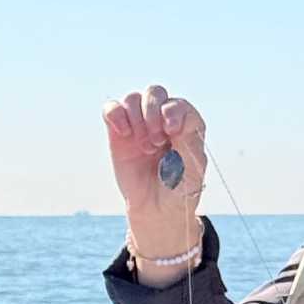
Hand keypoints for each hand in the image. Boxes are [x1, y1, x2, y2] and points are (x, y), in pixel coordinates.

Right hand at [102, 85, 206, 244]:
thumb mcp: (192, 169)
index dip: (173, 112)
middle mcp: (162, 120)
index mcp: (186, 126)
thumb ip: (188, 140)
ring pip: (133, 99)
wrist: (157, 210)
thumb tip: (173, 115)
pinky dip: (115, 114)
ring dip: (137, 119)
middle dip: (153, 111)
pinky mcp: (119, 132)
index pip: (179, 104)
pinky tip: (123, 133)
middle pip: (155, 93)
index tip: (171, 131)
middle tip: (156, 142)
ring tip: (145, 147)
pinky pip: (112, 109)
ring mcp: (140, 125)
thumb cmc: (179, 190)